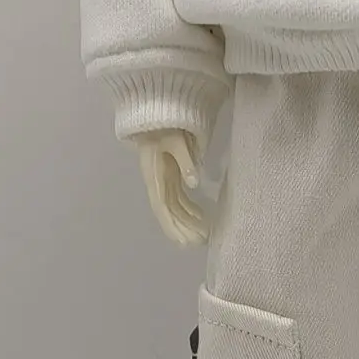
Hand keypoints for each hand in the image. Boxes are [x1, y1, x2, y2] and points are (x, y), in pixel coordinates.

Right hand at [132, 130, 209, 246]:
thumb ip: (185, 160)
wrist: (157, 115)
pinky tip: (201, 218)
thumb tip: (194, 183)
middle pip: (169, 212)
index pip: (162, 207)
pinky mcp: (171, 178)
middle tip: (198, 243)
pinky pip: (179, 198)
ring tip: (203, 235)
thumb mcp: (175, 140)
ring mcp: (164, 181)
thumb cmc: (165, 127)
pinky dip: (190, 209)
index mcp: (155, 176)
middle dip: (182, 229)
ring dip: (187, 222)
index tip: (182, 240)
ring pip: (175, 207)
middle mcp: (158, 183)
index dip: (172, 225)